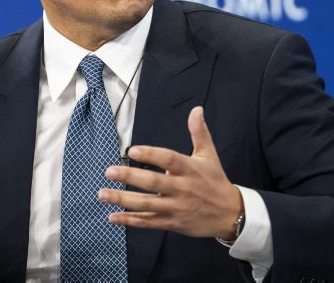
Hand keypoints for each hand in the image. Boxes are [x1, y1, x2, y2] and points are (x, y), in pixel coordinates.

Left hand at [99, 106, 243, 239]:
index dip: (151, 154)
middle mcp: (182, 188)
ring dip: (123, 199)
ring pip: (147, 204)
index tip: (132, 150)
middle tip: (109, 171)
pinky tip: (112, 217)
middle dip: (129, 176)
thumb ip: (199, 132)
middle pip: (153, 182)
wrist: (230, 213)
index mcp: (190, 169)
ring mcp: (176, 208)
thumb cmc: (215, 181)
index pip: (169, 159)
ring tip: (103, 194)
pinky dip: (130, 221)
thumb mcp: (209, 155)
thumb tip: (196, 109)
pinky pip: (148, 223)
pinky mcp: (172, 223)